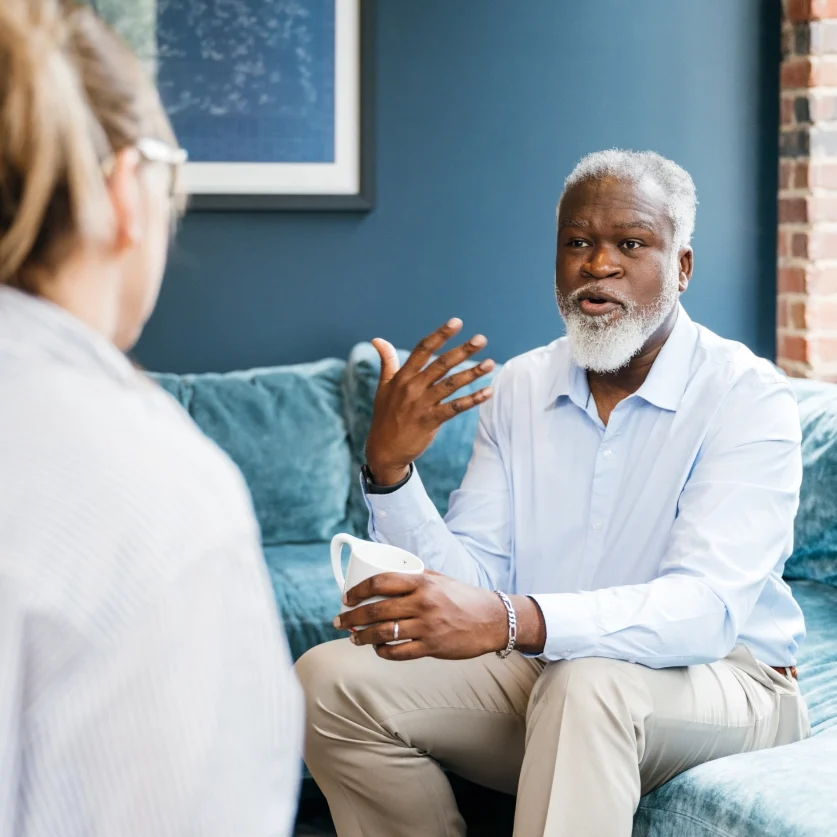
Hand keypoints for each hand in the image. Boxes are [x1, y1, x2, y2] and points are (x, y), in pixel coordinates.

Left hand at [334, 571, 508, 660]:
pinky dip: (383, 652)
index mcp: (422, 582)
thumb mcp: (440, 579)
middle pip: (376, 610)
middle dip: (352, 617)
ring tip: (353, 637)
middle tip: (339, 621)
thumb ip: (416, 577)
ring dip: (362, 637)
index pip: (381, 582)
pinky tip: (377, 649)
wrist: (493, 620)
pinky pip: (399, 652)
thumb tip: (387, 576)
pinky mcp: (433, 647)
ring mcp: (427, 627)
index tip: (346, 597)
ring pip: (383, 634)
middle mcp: (422, 603)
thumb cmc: (465, 597)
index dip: (358, 590)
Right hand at [365, 319, 494, 485]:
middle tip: (481, 339)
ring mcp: (421, 405)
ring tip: (489, 363)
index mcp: (402, 377)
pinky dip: (472, 400)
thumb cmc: (385, 416)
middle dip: (462, 351)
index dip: (440, 335)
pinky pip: (455, 408)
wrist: (383, 450)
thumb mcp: (384, 387)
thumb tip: (377, 339)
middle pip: (441, 364)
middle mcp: (412, 387)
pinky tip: (487, 392)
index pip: (423, 350)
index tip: (456, 322)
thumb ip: (387, 361)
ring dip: (472, 373)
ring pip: (451, 384)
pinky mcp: (430, 421)